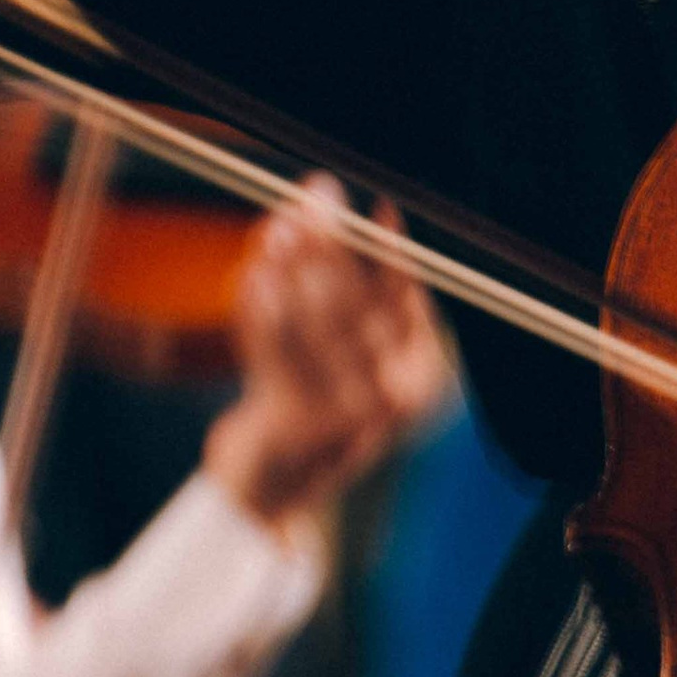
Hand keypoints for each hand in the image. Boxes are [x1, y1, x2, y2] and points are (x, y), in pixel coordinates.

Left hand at [202, 182, 455, 532]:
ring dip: (293, 265)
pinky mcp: (296, 422)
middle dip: (334, 242)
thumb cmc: (319, 393)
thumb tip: (327, 205)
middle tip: (316, 197)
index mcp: (421, 377)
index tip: (381, 209)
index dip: (392, 251)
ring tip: (278, 228)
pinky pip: (276, 350)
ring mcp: (345, 415)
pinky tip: (254, 273)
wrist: (278, 478)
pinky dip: (261, 307)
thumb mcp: (354, 348)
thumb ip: (354, 285)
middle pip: (359, 304)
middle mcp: (393, 400)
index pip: (408, 301)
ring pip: (316, 322)